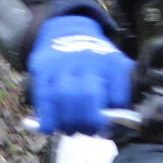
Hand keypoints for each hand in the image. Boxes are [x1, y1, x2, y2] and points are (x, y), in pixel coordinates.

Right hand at [27, 15, 133, 134]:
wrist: (67, 30)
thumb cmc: (94, 60)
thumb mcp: (114, 65)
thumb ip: (118, 91)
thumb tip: (119, 124)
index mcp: (111, 62)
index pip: (116, 97)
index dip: (112, 118)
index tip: (106, 127)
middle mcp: (88, 59)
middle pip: (87, 96)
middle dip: (87, 121)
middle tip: (88, 132)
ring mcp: (64, 61)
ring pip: (64, 96)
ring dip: (67, 121)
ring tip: (70, 131)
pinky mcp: (43, 66)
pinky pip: (44, 95)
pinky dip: (46, 116)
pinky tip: (48, 129)